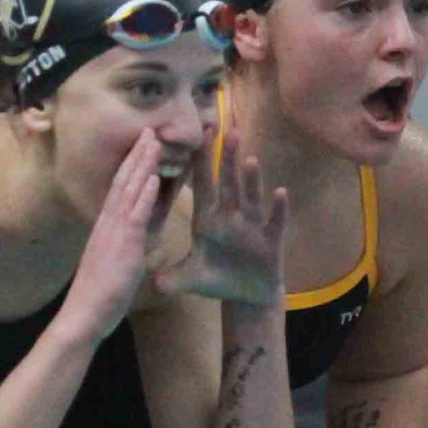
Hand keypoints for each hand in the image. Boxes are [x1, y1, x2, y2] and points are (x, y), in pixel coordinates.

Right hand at [61, 128, 161, 341]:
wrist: (83, 316)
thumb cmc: (99, 298)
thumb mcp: (118, 267)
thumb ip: (129, 251)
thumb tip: (142, 244)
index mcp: (106, 228)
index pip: (119, 190)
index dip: (131, 167)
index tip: (141, 147)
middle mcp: (107, 224)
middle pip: (122, 182)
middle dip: (137, 156)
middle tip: (149, 131)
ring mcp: (113, 233)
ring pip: (129, 192)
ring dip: (142, 166)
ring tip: (154, 141)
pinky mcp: (122, 247)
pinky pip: (135, 216)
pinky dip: (144, 196)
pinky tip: (153, 177)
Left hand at [155, 130, 286, 303]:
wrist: (246, 296)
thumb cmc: (217, 279)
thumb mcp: (190, 279)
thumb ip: (171, 277)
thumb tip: (147, 281)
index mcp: (208, 220)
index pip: (202, 186)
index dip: (200, 163)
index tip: (199, 135)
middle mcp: (230, 217)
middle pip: (228, 184)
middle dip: (227, 160)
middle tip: (228, 131)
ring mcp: (252, 227)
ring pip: (251, 198)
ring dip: (251, 181)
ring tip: (250, 160)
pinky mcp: (270, 241)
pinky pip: (275, 222)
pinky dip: (278, 209)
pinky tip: (281, 192)